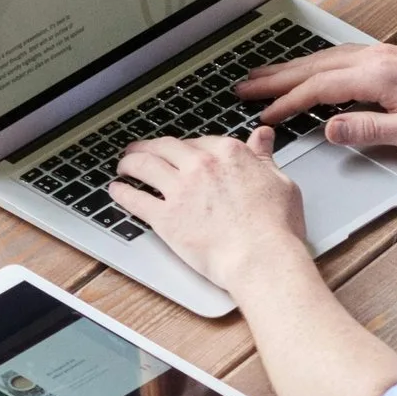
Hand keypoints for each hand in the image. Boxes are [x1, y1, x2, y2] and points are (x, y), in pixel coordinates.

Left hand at [110, 126, 305, 292]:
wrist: (261, 258)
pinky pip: (135, 200)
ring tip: (123, 165)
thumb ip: (264, 158)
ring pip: (144, 166)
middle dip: (148, 146)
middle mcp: (200, 166)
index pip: (199, 142)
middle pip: (165, 147)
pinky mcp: (166, 218)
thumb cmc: (276, 227)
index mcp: (228, 154)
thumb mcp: (280, 183)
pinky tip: (117, 191)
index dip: (187, 148)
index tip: (181, 152)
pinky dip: (122, 193)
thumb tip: (263, 138)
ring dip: (129, 162)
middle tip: (140, 150)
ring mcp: (180, 190)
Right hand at [242, 42, 396, 155]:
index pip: (317, 89)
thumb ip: (370, 129)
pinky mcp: (384, 56)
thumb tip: (330, 128)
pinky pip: (335, 56)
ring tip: (260, 76)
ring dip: (287, 68)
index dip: (286, 103)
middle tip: (241, 87)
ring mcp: (377, 54)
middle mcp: (372, 59)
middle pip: (311, 66)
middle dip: (273, 78)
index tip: (263, 116)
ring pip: (320, 58)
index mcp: (375, 77)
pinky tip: (303, 68)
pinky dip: (310, 62)